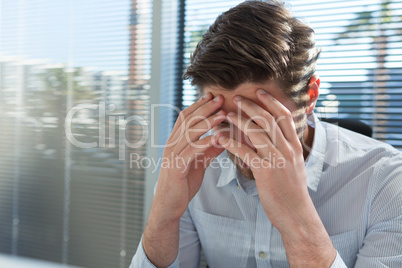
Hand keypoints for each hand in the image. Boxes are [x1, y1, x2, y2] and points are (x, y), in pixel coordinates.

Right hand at [152, 92, 225, 221]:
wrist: (169, 206)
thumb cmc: (183, 184)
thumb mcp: (198, 164)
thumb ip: (208, 151)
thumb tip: (223, 139)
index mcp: (175, 142)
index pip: (185, 117)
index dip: (198, 105)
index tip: (213, 95)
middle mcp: (171, 145)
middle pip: (188, 120)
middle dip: (204, 108)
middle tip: (220, 97)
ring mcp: (172, 155)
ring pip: (189, 133)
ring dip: (207, 122)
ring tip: (222, 114)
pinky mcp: (176, 167)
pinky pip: (191, 151)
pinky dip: (205, 143)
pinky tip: (218, 138)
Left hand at [217, 89, 335, 266]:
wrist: (296, 214)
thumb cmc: (292, 191)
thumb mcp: (293, 165)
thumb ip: (285, 149)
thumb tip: (273, 136)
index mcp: (295, 146)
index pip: (284, 116)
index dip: (271, 101)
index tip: (259, 91)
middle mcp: (288, 149)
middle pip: (268, 119)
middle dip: (251, 106)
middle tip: (236, 98)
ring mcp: (277, 159)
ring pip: (256, 132)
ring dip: (239, 121)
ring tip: (225, 115)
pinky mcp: (265, 171)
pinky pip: (245, 152)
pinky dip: (231, 142)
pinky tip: (220, 138)